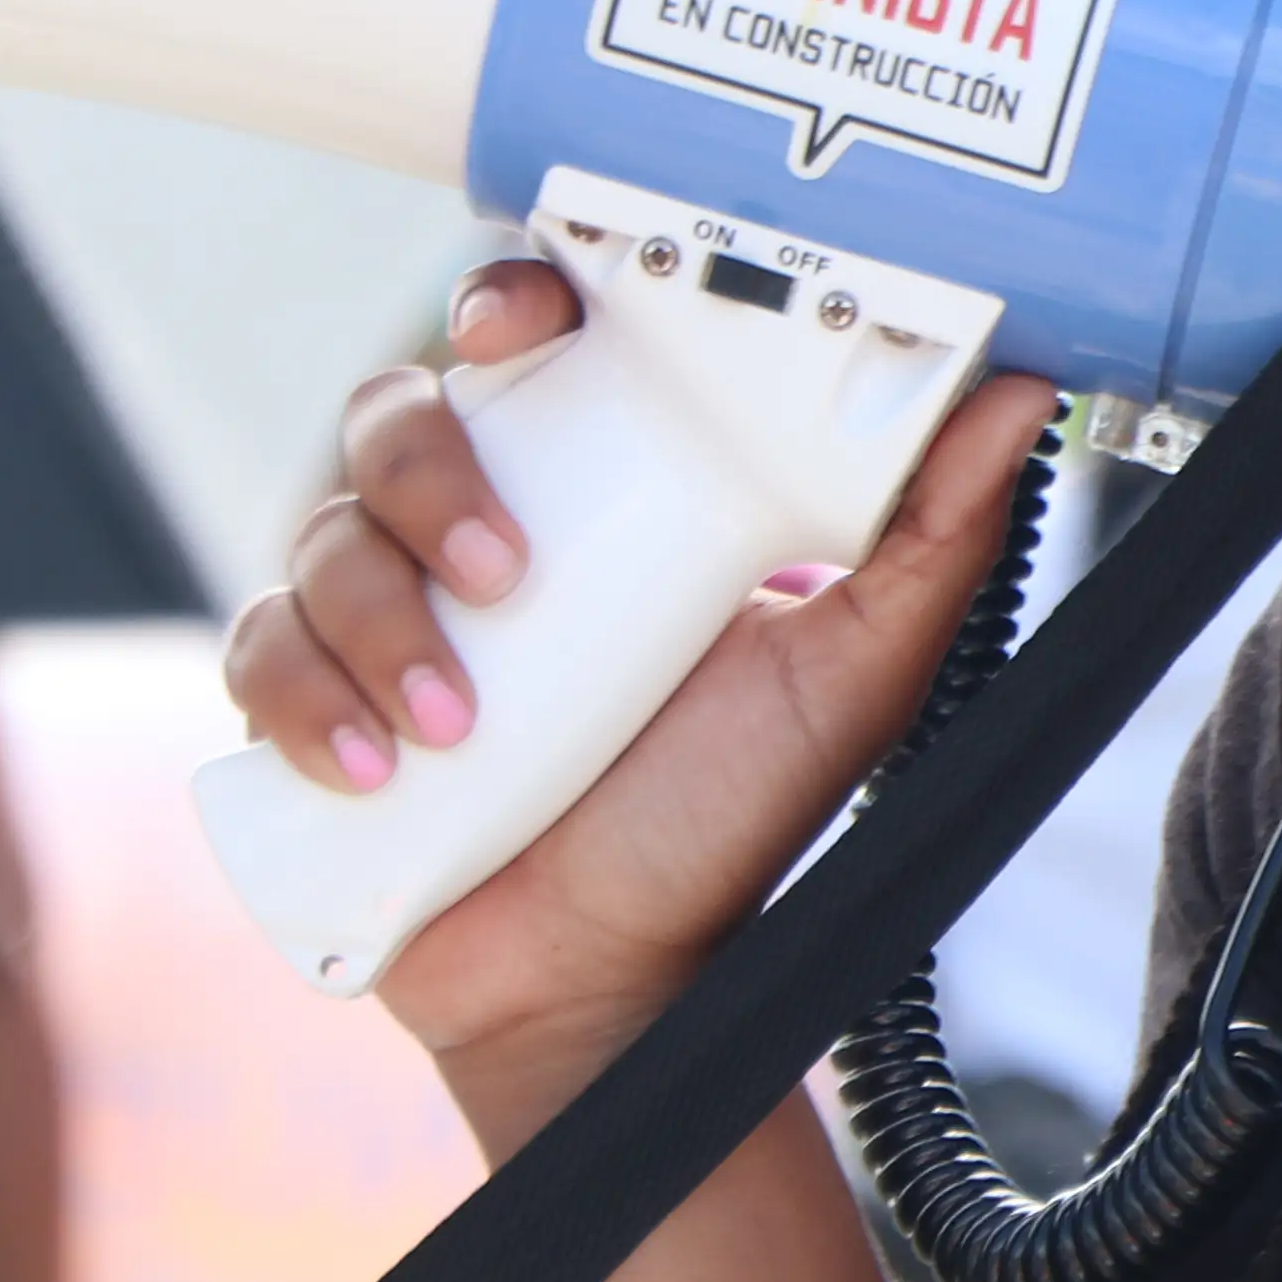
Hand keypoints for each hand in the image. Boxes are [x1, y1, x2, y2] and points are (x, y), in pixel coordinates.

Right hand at [220, 255, 1061, 1110]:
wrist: (614, 982)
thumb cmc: (725, 814)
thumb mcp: (852, 672)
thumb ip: (933, 536)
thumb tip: (1022, 392)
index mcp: (603, 479)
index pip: (532, 338)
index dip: (507, 298)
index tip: (517, 323)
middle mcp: (483, 519)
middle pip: (398, 413)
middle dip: (432, 475)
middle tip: (510, 572)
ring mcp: (384, 604)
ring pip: (321, 530)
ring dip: (376, 616)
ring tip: (458, 723)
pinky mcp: (310, 696)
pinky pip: (259, 651)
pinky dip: (305, 700)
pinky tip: (382, 765)